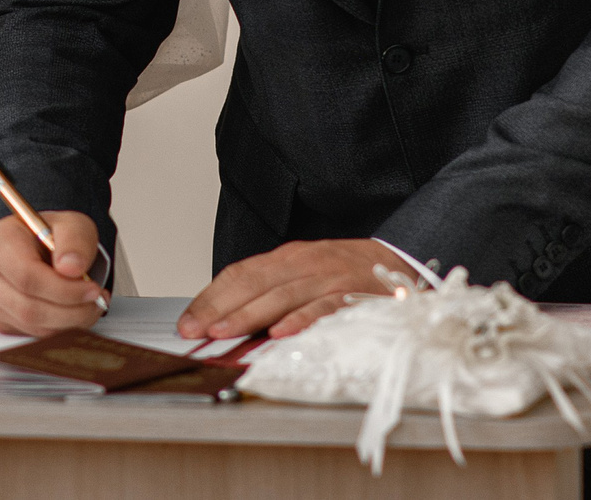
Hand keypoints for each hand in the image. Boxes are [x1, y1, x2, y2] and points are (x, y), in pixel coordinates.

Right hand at [0, 210, 108, 335]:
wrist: (38, 245)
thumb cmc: (50, 234)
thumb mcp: (71, 224)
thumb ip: (74, 240)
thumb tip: (71, 267)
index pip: (27, 276)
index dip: (64, 289)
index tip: (92, 289)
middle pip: (27, 307)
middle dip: (70, 311)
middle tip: (96, 302)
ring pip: (30, 324)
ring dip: (67, 322)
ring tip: (88, 305)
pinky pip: (28, 333)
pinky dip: (55, 328)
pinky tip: (70, 311)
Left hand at [177, 239, 418, 339]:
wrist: (402, 262)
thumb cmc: (346, 273)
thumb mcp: (304, 274)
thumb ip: (271, 292)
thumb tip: (227, 318)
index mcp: (289, 258)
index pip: (240, 273)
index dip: (211, 297)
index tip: (188, 320)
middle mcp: (305, 263)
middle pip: (254, 283)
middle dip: (221, 308)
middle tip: (196, 330)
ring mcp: (328, 278)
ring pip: (282, 295)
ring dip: (250, 314)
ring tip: (224, 333)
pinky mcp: (353, 296)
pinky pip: (323, 308)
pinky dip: (301, 320)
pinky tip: (280, 333)